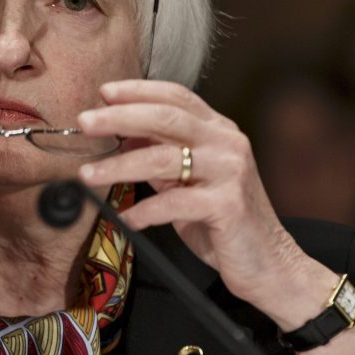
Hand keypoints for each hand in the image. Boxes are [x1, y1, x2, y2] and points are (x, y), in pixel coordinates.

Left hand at [76, 79, 309, 305]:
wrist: (269, 264)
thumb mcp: (188, 182)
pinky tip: (124, 219)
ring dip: (118, 166)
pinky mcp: (228, 204)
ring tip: (86, 175)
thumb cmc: (223, 222)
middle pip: (166, 117)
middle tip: (85, 121)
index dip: (138, 90)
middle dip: (119, 117)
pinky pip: (173, 203)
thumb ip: (160, 158)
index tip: (104, 92)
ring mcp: (230, 171)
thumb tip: (120, 138)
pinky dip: (143, 211)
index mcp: (218, 131)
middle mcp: (227, 143)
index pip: (176, 96)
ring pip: (163, 158)